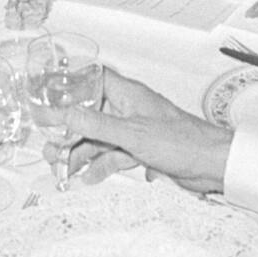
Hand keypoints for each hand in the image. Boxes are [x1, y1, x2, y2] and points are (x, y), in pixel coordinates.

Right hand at [61, 69, 233, 196]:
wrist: (211, 164)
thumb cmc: (182, 141)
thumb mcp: (131, 133)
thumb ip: (96, 124)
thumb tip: (64, 114)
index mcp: (127, 94)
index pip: (91, 79)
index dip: (68, 86)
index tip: (46, 98)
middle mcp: (129, 108)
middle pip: (90, 114)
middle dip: (68, 130)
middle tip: (49, 145)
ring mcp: (134, 130)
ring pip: (99, 138)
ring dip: (80, 151)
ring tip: (61, 166)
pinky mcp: (141, 149)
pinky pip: (113, 155)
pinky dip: (100, 165)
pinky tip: (87, 177)